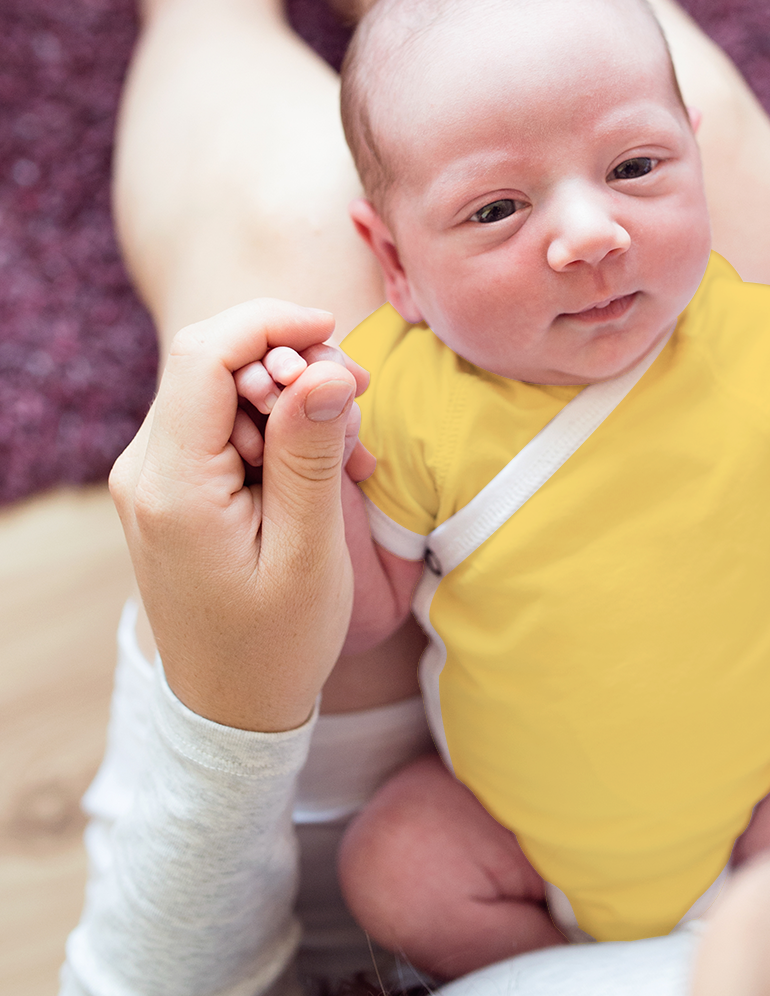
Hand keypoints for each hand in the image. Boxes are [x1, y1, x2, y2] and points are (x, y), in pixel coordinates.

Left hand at [110, 299, 368, 730]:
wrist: (231, 708)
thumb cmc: (276, 642)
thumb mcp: (309, 551)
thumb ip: (310, 454)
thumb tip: (326, 368)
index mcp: (173, 485)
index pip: (205, 356)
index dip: (271, 325)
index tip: (335, 332)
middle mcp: (146, 471)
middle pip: (213, 366)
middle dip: (291, 365)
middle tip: (359, 402)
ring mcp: (153, 480)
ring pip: (222, 393)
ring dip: (290, 403)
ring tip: (350, 453)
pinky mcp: (172, 490)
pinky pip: (221, 429)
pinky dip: (274, 432)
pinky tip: (320, 466)